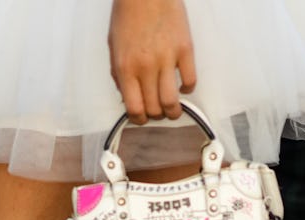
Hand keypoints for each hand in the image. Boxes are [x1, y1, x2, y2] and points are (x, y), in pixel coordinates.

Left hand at [108, 0, 196, 123]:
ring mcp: (167, 59)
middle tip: (158, 112)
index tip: (142, 118)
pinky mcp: (185, 50)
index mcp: (126, 68)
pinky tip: (183, 86)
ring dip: (174, 111)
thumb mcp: (114, 47)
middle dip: (156, 116)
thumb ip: (119, 74)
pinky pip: (191, 81)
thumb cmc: (128, 15)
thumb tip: (128, 97)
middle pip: (155, 108)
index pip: (134, 108)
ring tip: (173, 110)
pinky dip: (188, 89)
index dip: (139, 119)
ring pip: (173, 101)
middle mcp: (146, 67)